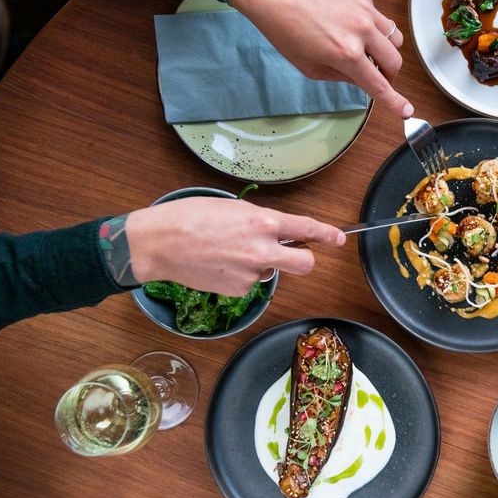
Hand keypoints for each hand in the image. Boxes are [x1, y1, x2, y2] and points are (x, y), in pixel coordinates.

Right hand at [125, 198, 345, 295]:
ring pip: (271, 271)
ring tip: (227, 251)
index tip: (338, 238)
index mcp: (262, 223)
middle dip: (306, 259)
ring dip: (259, 263)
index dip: (327, 234)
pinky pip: (250, 283)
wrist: (158, 243)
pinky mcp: (238, 290)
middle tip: (294, 253)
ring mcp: (251, 273)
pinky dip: (240, 275)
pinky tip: (219, 264)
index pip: (306, 229)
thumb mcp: (232, 207)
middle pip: (305, 264)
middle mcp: (262, 250)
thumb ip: (260, 220)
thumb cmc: (190, 217)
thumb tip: (279, 231)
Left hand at [230, 0, 412, 117]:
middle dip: (389, 74)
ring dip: (386, 49)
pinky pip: (379, 16)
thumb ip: (340, 77)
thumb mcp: (309, 66)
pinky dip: (371, 26)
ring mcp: (364, 9)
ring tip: (366, 48)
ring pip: (394, 37)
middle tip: (376, 75)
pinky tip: (349, 22)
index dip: (395, 102)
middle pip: (395, 61)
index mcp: (346, 54)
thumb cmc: (283, 27)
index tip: (406, 110)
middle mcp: (360, 31)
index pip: (379, 84)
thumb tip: (361, 80)